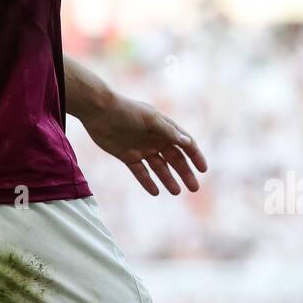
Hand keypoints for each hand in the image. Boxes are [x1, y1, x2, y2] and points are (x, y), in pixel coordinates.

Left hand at [82, 94, 205, 195]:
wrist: (99, 111)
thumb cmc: (126, 111)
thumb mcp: (150, 120)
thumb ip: (168, 131)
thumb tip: (187, 142)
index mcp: (164, 128)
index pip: (185, 144)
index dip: (195, 156)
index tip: (203, 169)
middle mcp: (155, 139)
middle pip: (175, 159)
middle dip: (185, 173)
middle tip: (194, 188)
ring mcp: (142, 149)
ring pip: (159, 167)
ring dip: (169, 179)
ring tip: (177, 191)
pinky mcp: (128, 156)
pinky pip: (141, 172)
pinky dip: (148, 182)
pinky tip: (156, 191)